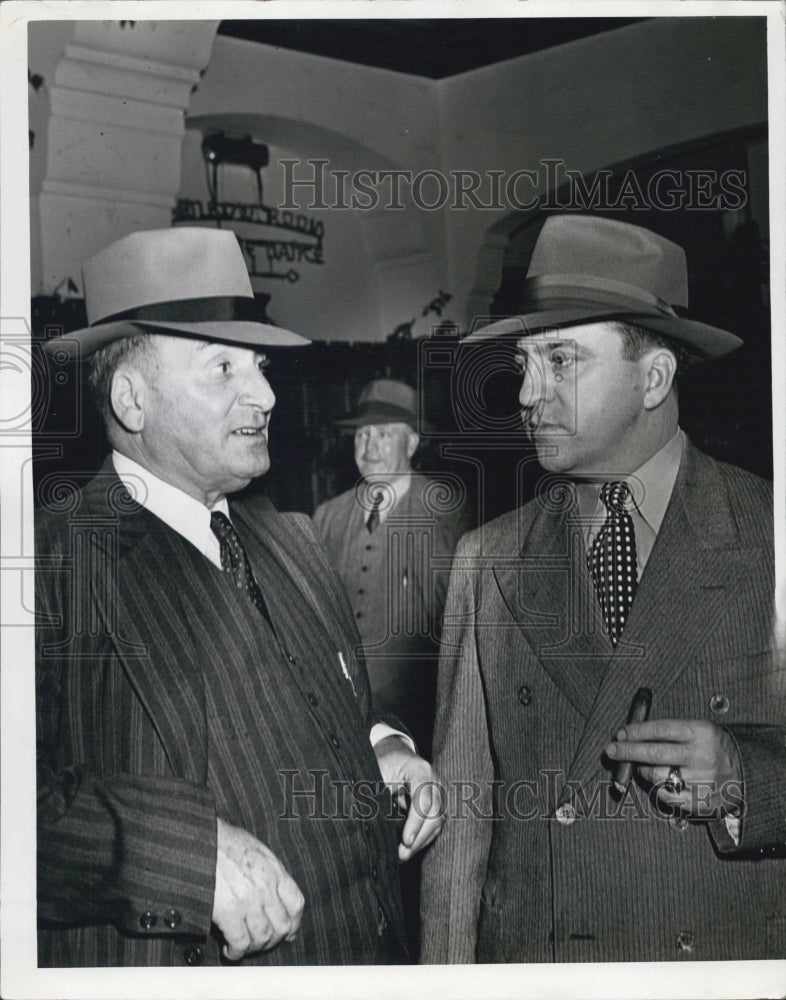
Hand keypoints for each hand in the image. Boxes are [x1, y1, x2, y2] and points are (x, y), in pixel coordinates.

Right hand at [212, 817, 304, 960]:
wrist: (199, 840)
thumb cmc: (222, 841)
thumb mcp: (254, 849)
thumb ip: (266, 871)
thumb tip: (271, 889)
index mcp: (273, 870)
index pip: (296, 903)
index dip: (294, 923)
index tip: (289, 932)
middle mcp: (265, 886)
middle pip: (282, 925)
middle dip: (273, 940)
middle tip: (262, 943)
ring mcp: (248, 899)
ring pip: (262, 937)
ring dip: (254, 948)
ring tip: (245, 946)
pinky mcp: (229, 911)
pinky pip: (240, 942)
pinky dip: (236, 951)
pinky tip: (231, 949)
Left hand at [374, 736, 444, 860]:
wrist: (396, 755)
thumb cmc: (384, 763)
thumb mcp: (377, 772)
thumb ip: (375, 793)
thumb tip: (367, 820)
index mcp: (420, 770)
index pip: (423, 800)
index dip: (415, 823)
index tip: (404, 841)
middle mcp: (435, 782)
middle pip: (435, 814)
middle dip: (419, 838)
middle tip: (401, 855)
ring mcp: (439, 794)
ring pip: (437, 823)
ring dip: (420, 842)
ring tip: (401, 857)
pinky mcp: (437, 805)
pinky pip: (434, 826)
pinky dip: (422, 840)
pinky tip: (408, 850)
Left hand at [605, 718, 741, 817]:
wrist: (746, 773)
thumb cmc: (711, 747)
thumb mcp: (698, 730)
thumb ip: (669, 733)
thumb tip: (630, 736)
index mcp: (700, 732)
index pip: (660, 729)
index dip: (636, 731)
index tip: (620, 733)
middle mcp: (702, 756)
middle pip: (655, 753)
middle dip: (627, 751)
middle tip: (611, 750)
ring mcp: (702, 781)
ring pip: (657, 776)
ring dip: (642, 770)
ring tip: (641, 766)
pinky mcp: (701, 802)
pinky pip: (666, 797)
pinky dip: (656, 789)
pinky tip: (657, 782)